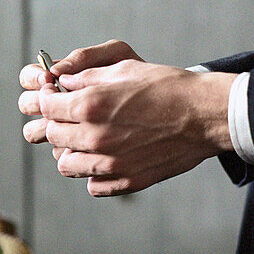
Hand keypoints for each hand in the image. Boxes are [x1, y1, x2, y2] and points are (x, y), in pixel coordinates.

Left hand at [19, 41, 235, 196]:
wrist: (206, 114)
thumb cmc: (168, 87)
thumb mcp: (125, 69)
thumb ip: (86, 77)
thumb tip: (62, 81)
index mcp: (91, 105)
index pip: (47, 107)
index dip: (48, 101)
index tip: (55, 99)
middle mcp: (95, 137)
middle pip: (53, 136)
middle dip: (59, 124)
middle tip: (73, 118)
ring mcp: (109, 163)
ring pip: (66, 165)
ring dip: (72, 152)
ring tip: (88, 140)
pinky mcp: (125, 181)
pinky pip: (92, 185)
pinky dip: (94, 174)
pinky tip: (107, 158)